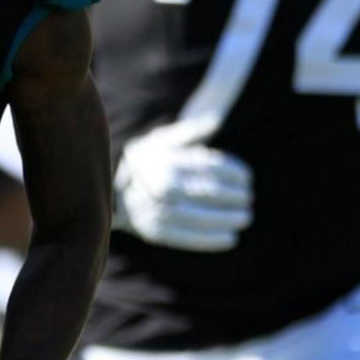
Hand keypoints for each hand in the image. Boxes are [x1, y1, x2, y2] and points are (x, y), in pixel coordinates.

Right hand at [113, 134, 252, 251]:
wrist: (111, 194)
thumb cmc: (144, 164)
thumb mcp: (160, 141)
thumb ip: (189, 132)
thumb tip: (217, 120)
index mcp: (165, 162)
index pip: (207, 167)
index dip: (232, 173)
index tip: (247, 178)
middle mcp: (160, 187)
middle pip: (207, 192)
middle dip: (233, 196)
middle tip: (248, 198)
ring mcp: (156, 211)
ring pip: (200, 217)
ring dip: (227, 219)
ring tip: (245, 218)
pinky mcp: (155, 233)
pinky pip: (188, 238)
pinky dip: (211, 240)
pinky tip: (231, 238)